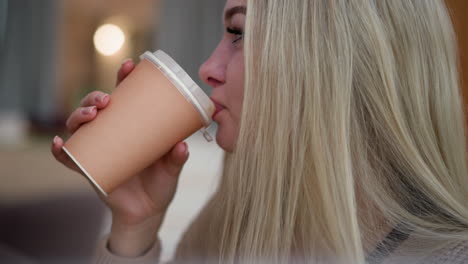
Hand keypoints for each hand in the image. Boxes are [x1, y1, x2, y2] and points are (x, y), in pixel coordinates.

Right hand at [51, 59, 188, 256]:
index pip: (124, 96)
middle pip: (95, 107)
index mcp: (131, 125)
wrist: (147, 211)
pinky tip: (60, 143)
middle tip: (106, 100)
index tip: (129, 65)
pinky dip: (60, 150)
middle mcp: (111, 133)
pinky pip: (69, 158)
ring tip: (91, 115)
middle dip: (95, 97)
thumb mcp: (172, 169)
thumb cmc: (160, 184)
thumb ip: (177, 158)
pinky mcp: (88, 168)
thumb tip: (182, 145)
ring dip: (79, 115)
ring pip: (79, 126)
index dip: (123, 78)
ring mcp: (97, 149)